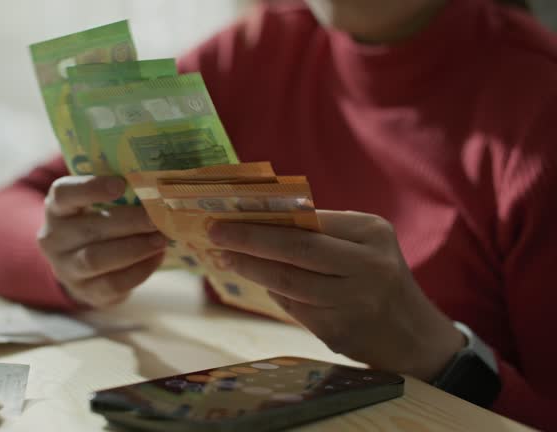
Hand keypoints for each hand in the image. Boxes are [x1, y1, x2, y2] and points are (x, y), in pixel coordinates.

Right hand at [39, 176, 165, 307]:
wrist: (79, 268)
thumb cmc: (95, 223)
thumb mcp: (94, 204)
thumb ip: (117, 192)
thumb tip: (156, 181)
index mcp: (56, 208)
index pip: (63, 194)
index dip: (91, 188)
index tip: (121, 184)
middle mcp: (54, 238)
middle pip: (90, 228)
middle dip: (129, 222)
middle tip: (158, 216)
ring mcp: (67, 268)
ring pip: (97, 259)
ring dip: (135, 248)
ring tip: (161, 238)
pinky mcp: (86, 292)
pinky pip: (113, 283)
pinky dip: (139, 270)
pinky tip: (157, 257)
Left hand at [209, 210, 464, 380]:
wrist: (414, 336)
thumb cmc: (378, 277)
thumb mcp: (364, 244)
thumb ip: (322, 233)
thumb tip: (260, 222)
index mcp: (371, 233)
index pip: (310, 223)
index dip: (267, 220)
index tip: (232, 213)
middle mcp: (367, 267)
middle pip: (297, 250)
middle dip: (250, 240)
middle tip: (216, 233)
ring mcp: (354, 303)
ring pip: (289, 283)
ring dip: (252, 269)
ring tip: (227, 257)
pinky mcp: (339, 332)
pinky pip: (294, 308)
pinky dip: (272, 292)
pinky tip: (257, 281)